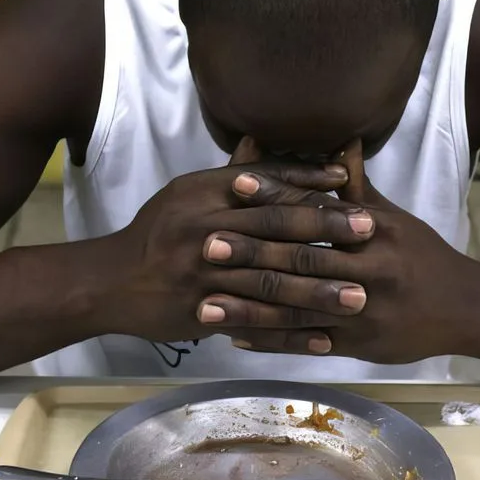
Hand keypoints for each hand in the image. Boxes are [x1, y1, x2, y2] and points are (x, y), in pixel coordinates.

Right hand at [110, 137, 377, 343]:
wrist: (109, 282)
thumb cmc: (155, 234)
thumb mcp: (184, 195)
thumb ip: (227, 176)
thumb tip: (257, 139)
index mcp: (203, 194)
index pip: (264, 182)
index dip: (307, 182)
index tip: (347, 184)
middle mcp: (205, 228)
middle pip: (274, 226)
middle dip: (326, 230)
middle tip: (370, 231)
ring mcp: (204, 273)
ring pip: (270, 280)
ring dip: (318, 289)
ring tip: (360, 295)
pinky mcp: (203, 312)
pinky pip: (256, 324)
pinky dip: (292, 334)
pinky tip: (325, 339)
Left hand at [201, 139, 472, 362]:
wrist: (466, 308)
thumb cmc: (424, 257)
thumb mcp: (395, 219)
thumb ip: (359, 187)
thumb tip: (341, 141)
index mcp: (373, 232)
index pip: (316, 211)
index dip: (275, 197)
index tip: (235, 184)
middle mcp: (366, 270)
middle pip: (301, 261)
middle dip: (251, 253)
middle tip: (205, 244)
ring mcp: (360, 312)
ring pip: (296, 310)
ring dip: (249, 307)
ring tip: (205, 302)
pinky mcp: (357, 345)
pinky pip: (306, 344)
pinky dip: (270, 342)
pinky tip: (235, 338)